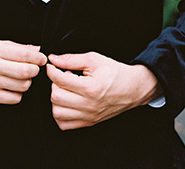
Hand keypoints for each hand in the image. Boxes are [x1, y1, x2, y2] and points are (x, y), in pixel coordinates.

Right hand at [0, 38, 46, 103]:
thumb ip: (18, 47)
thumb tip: (37, 50)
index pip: (23, 54)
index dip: (37, 58)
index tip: (42, 59)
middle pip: (25, 72)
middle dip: (35, 70)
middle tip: (35, 68)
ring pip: (22, 86)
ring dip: (28, 81)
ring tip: (23, 76)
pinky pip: (14, 98)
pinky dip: (19, 93)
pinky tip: (14, 86)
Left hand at [46, 52, 161, 129]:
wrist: (132, 88)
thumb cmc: (115, 72)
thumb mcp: (94, 59)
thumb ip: (71, 59)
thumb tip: (53, 59)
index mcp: (90, 88)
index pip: (60, 80)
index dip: (52, 70)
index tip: (52, 65)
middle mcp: (88, 105)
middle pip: (55, 97)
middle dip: (54, 83)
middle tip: (63, 76)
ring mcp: (88, 116)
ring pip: (57, 113)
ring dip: (56, 99)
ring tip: (66, 89)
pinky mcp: (88, 123)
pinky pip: (64, 125)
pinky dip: (60, 114)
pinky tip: (66, 102)